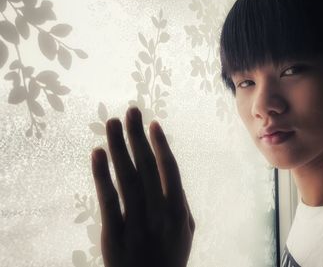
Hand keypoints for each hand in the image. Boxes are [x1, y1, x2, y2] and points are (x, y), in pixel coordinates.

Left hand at [90, 107, 193, 266]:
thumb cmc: (169, 259)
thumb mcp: (185, 233)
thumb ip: (181, 204)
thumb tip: (173, 178)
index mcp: (179, 211)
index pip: (169, 169)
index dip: (160, 144)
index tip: (152, 124)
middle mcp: (159, 213)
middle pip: (147, 166)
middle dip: (137, 136)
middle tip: (130, 111)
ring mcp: (136, 223)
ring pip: (127, 176)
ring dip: (119, 146)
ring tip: (112, 123)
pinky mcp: (114, 234)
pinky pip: (108, 199)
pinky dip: (102, 174)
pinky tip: (98, 153)